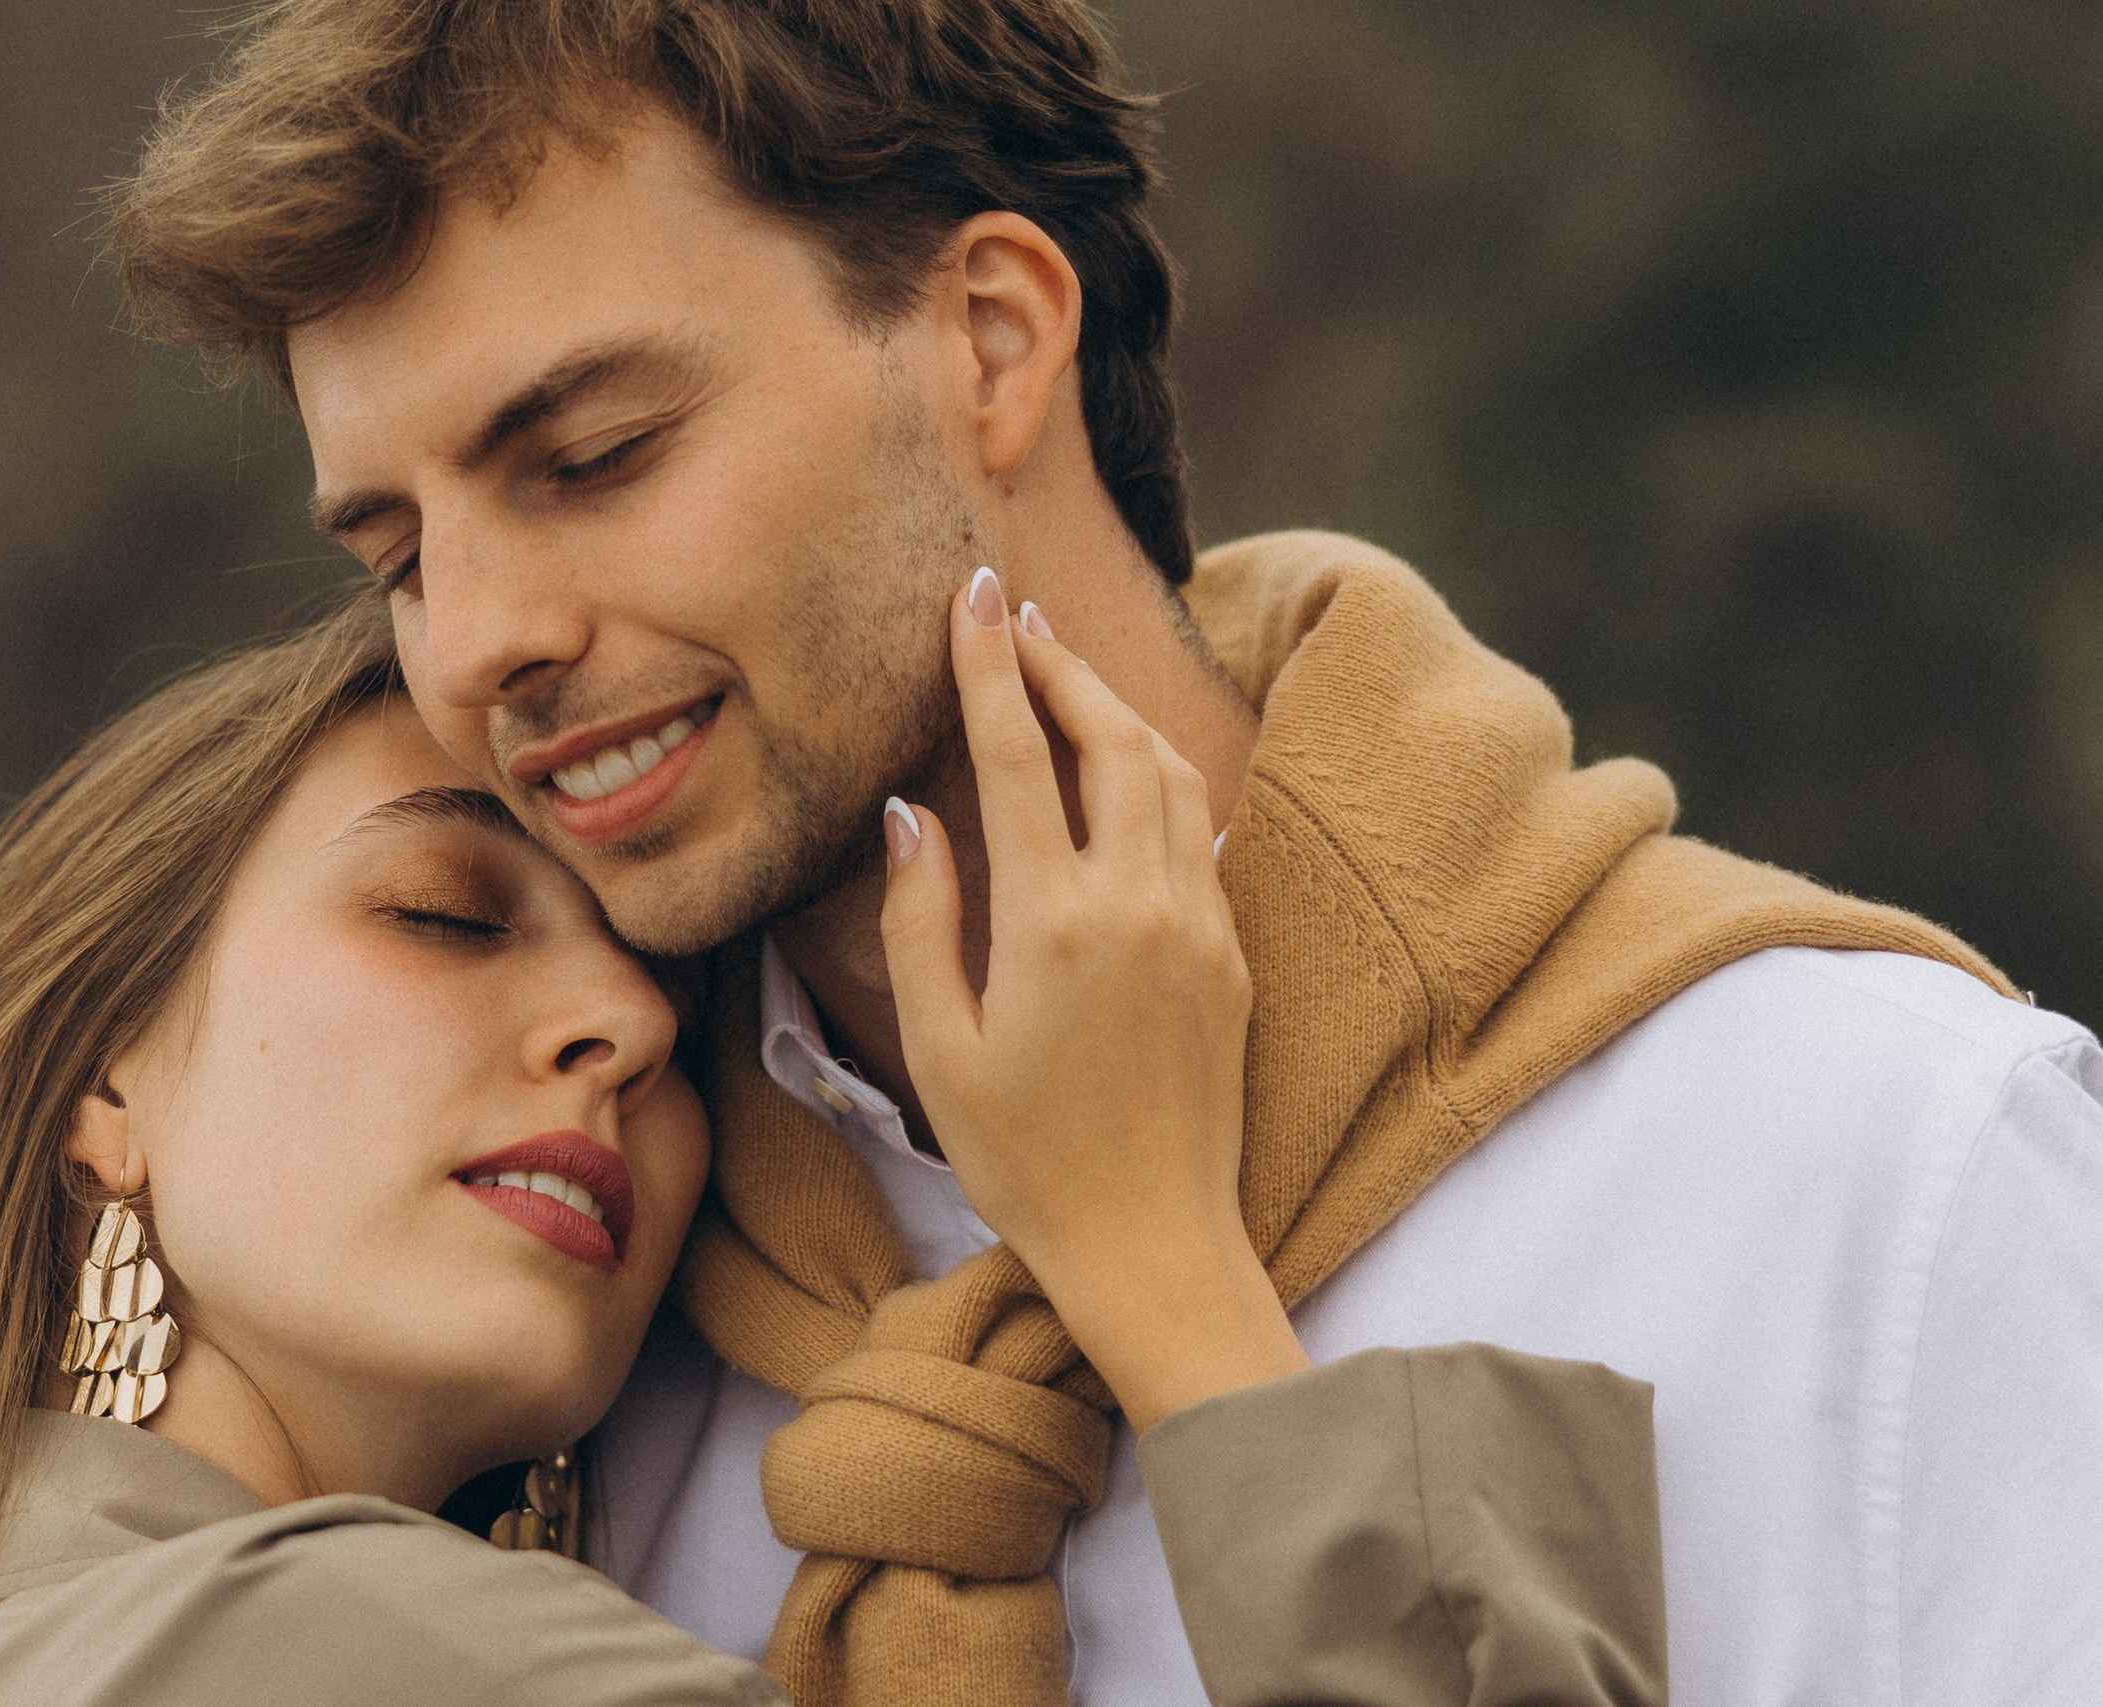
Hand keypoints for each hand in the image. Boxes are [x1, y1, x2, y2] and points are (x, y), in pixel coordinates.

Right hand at [879, 567, 1305, 1428]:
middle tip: (1019, 619)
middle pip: (1110, 739)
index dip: (991, 665)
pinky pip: (1197, 835)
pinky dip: (1157, 780)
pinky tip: (1126, 773)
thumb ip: (920, 919)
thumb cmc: (1026, 1161)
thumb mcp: (939, 1049)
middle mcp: (1140, 904)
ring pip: (1169, 775)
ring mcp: (1199, 925)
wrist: (1154, 1246)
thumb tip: (908, 815)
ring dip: (1116, 713)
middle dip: (1062, 667)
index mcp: (1055, 921)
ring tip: (1066, 680)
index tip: (977, 596)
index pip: (1020, 754)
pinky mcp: (1231, 956)